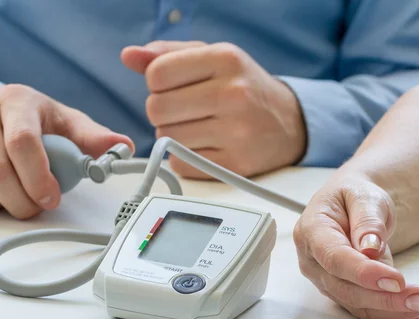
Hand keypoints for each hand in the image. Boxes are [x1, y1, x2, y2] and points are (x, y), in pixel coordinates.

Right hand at [0, 84, 133, 218]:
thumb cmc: (32, 121)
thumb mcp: (64, 123)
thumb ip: (91, 137)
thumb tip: (123, 147)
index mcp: (15, 101)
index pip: (22, 141)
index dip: (39, 177)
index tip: (53, 197)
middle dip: (23, 200)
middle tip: (38, 205)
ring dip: (2, 205)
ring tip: (17, 196)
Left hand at [121, 41, 306, 177]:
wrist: (290, 123)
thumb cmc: (244, 86)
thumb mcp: (213, 58)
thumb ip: (168, 54)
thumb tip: (128, 56)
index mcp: (226, 60)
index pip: (157, 74)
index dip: (156, 83)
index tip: (173, 87)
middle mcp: (233, 94)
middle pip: (156, 109)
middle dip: (162, 111)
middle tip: (183, 110)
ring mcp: (236, 133)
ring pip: (167, 139)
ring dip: (173, 135)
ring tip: (198, 127)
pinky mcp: (235, 165)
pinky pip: (182, 165)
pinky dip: (185, 158)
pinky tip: (206, 145)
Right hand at [293, 173, 418, 318]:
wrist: (352, 205)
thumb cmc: (354, 197)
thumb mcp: (364, 195)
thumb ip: (367, 219)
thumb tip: (369, 248)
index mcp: (312, 231)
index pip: (334, 259)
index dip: (364, 273)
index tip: (397, 280)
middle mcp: (313, 262)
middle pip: (347, 290)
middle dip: (388, 299)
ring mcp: (326, 281)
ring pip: (359, 306)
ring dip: (398, 309)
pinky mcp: (343, 293)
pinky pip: (368, 310)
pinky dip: (397, 312)